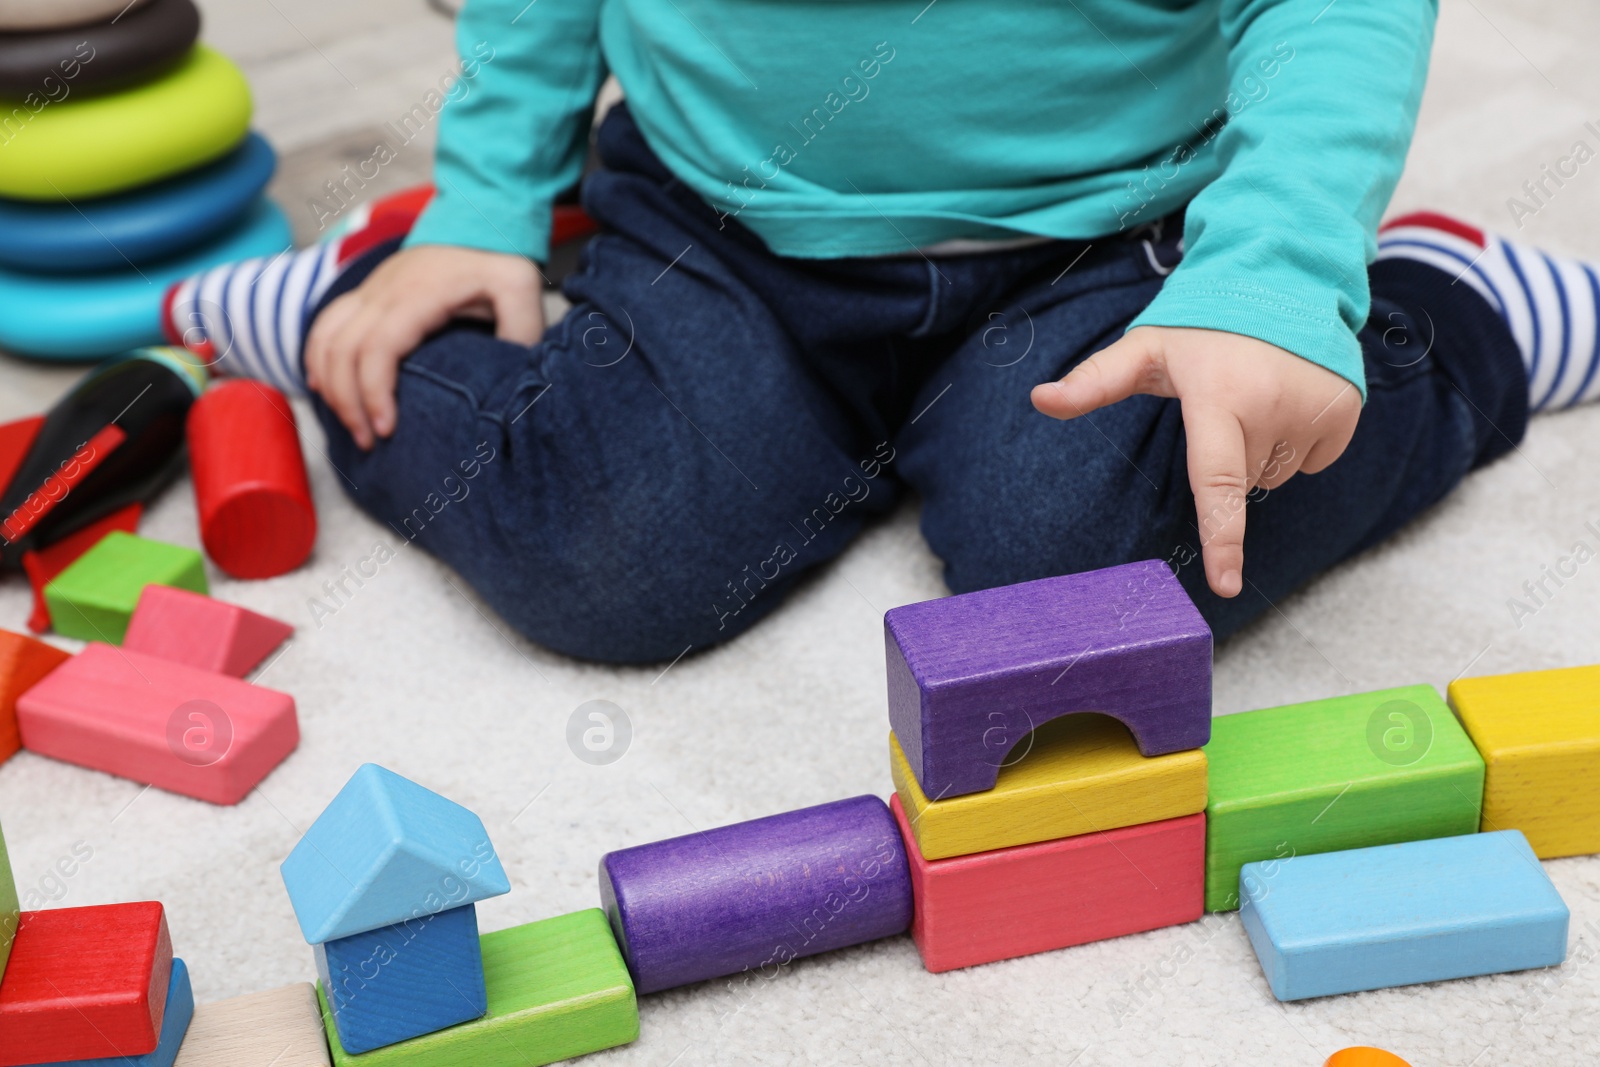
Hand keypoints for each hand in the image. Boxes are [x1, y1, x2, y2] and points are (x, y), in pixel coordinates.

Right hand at [305, 245, 543, 448]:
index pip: (377, 349)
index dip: (374, 393)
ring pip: (324, 339)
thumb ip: (522, 331)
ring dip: (329, 386)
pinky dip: (316, 360)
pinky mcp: (364, 294)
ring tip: (351, 425)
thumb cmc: (498, 261)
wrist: (475, 222)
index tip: (387, 431)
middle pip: (341, 351)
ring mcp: (368, 291)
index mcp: (416, 296)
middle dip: (348, 403)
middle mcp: (381, 292)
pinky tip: (324, 390)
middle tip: (369, 442)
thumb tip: (512, 378)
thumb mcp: (521, 289)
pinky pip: (323, 326)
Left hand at [1031, 326, 1361, 598]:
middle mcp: (1273, 406)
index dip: (1221, 539)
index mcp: (1220, 397)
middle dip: (1228, 455)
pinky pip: (1312, 461)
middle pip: (1241, 482)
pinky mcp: (1345, 413)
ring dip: (1262, 450)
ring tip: (1258, 394)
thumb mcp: (1146, 348)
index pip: (1217, 483)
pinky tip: (1288, 399)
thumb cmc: (1202, 326)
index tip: (1226, 585)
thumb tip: (1038, 399)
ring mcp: (1316, 410)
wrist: (1282, 281)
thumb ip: (1093, 382)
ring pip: (1274, 475)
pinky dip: (1298, 443)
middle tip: (1225, 401)